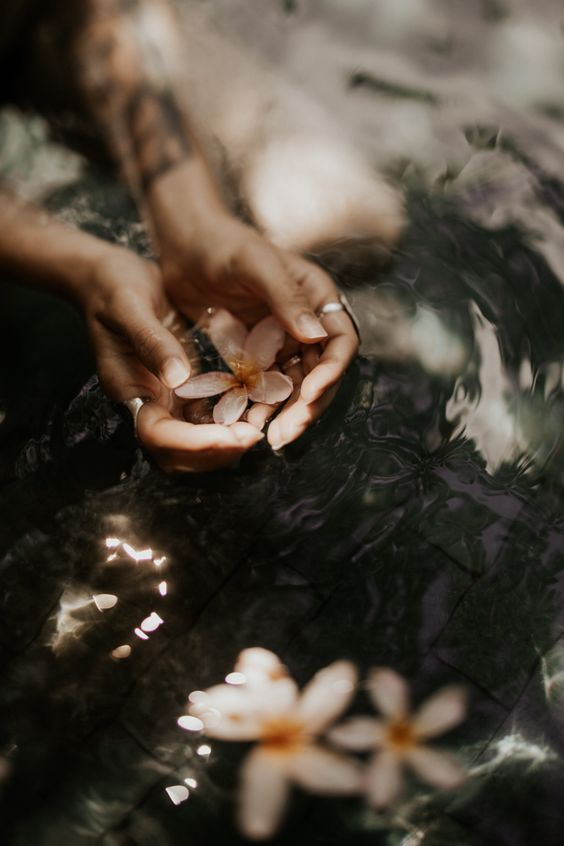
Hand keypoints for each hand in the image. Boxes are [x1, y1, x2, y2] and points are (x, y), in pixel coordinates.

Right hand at [80, 246, 263, 469]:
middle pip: (175, 452)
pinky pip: (205, 418)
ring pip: (193, 442)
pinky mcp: (182, 389)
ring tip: (258, 428)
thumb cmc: (113, 287)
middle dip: (214, 452)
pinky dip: (228, 422)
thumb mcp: (130, 307)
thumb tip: (178, 379)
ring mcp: (164, 398)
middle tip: (252, 436)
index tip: (230, 436)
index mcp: (128, 389)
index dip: (193, 443)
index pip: (157, 435)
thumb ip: (153, 343)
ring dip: (224, 443)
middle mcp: (146, 401)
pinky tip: (254, 410)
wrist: (109, 276)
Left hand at [159, 213, 359, 448]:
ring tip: (266, 438)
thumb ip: (285, 297)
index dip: (331, 372)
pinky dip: (260, 406)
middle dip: (307, 405)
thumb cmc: (222, 243)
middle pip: (320, 373)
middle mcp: (307, 321)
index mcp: (317, 297)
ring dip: (285, 412)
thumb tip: (317, 336)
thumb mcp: (254, 264)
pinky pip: (266, 386)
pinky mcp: (259, 352)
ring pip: (295, 386)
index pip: (340, 342)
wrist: (184, 245)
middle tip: (284, 434)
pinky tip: (246, 423)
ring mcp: (283, 339)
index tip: (309, 395)